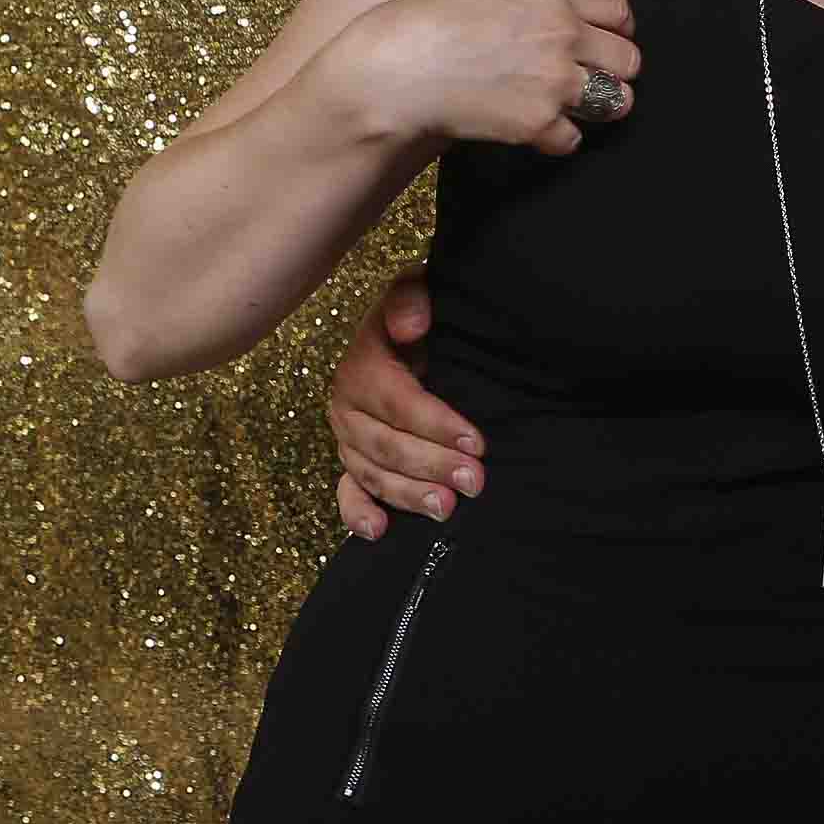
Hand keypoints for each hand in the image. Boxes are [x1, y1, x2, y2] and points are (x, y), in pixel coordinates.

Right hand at [330, 271, 487, 535]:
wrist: (411, 333)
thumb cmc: (419, 316)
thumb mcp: (414, 293)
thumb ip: (410, 300)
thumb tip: (411, 325)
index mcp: (362, 366)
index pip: (398, 401)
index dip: (436, 424)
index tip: (477, 443)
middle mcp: (347, 405)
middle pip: (386, 444)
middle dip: (432, 465)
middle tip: (475, 482)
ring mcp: (347, 438)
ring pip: (373, 473)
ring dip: (408, 495)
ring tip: (447, 508)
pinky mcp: (353, 460)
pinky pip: (348, 492)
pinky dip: (358, 514)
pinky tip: (379, 531)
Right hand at [335, 0, 638, 154]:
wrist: (394, 72)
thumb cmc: (427, 27)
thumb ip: (541, 7)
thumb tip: (572, 26)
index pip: (620, 12)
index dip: (614, 31)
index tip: (601, 44)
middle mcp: (563, 31)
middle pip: (629, 60)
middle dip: (610, 73)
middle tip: (584, 82)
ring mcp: (555, 79)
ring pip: (616, 101)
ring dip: (594, 108)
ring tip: (563, 107)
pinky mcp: (539, 122)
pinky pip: (575, 138)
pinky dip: (556, 139)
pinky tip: (529, 129)